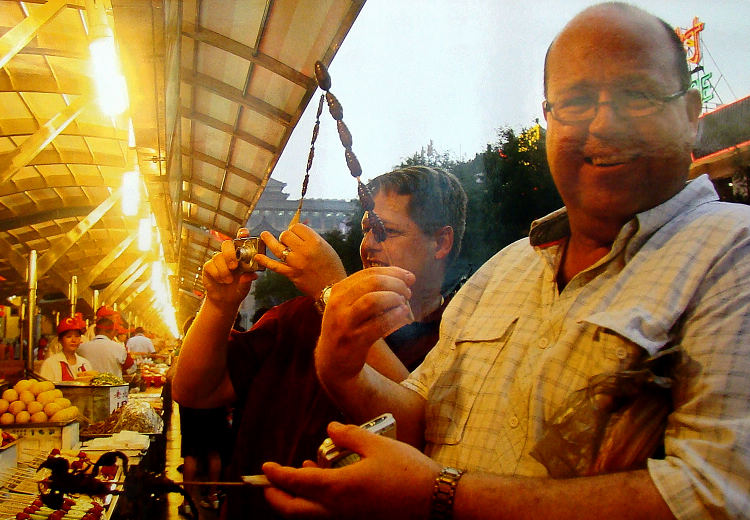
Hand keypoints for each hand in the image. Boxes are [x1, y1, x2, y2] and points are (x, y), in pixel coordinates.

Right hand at [202, 229, 257, 307]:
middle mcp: (229, 254)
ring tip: (229, 281)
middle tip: (234, 267)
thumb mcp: (247, 284)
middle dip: (230, 254)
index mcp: (240, 255)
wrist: (226, 300)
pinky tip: (222, 281)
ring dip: (224, 270)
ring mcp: (218, 260)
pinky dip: (217, 274)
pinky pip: (211, 266)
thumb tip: (253, 275)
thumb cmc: (239, 288)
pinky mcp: (208, 267)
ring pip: (218, 257)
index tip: (244, 233)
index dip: (242, 234)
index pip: (240, 240)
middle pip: (226, 244)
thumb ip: (249, 278)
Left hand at [255, 224, 347, 297]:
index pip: (297, 227)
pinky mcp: (291, 274)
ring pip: (277, 247)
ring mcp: (296, 263)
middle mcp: (304, 250)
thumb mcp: (326, 247)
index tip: (296, 233)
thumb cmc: (332, 266)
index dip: (295, 229)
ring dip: (269, 240)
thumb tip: (297, 231)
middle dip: (286, 236)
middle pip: (286, 235)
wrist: (332, 287)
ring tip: (264, 235)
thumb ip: (312, 239)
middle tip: (289, 241)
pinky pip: (274, 266)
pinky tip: (257, 257)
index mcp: (315, 242)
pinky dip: (264, 261)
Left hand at [263, 421, 439, 518]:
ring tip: (298, 475)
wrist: (435, 500)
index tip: (264, 467)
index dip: (276, 475)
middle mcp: (338, 510)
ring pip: (310, 515)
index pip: (295, 484)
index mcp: (339, 488)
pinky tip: (326, 479)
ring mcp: (348, 518)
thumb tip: (329, 430)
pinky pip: (327, 514)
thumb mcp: (377, 444)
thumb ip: (349, 435)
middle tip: (267, 483)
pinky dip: (316, 500)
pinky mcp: (359, 519)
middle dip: (275, 497)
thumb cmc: (408, 471)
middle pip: (294, 511)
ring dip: (296, 499)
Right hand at [315, 267, 414, 383]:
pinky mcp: (354, 340)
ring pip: (374, 300)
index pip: (369, 272)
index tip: (409, 277)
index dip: (393, 272)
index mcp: (339, 290)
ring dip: (394, 298)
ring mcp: (345, 322)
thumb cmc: (348, 328)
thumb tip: (404, 276)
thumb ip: (370, 290)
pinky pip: (379, 324)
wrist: (332, 361)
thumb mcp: (349, 304)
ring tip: (404, 302)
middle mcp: (338, 303)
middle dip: (396, 284)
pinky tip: (403, 314)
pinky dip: (394, 316)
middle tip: (408, 292)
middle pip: (373, 282)